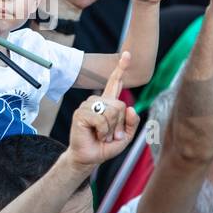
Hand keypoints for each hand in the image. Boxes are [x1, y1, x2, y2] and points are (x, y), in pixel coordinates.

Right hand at [67, 53, 137, 168]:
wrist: (89, 158)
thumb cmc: (105, 146)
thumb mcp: (126, 136)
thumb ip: (132, 122)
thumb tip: (130, 107)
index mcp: (108, 103)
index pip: (115, 82)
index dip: (121, 68)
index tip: (128, 54)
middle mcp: (97, 101)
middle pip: (119, 105)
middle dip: (120, 124)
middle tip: (111, 135)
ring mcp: (87, 106)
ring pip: (111, 112)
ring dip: (111, 129)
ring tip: (102, 136)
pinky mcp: (80, 113)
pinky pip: (101, 119)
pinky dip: (103, 132)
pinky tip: (96, 135)